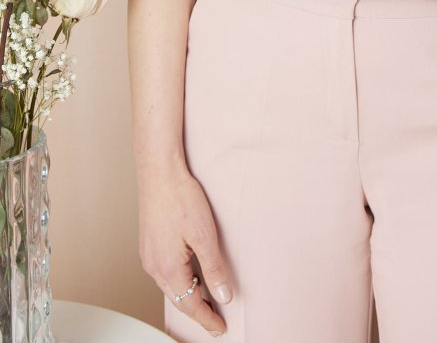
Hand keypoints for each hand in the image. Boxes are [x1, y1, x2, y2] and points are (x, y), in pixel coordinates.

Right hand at [137, 162, 232, 336]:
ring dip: (188, 295)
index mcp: (168, 269)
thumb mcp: (205, 235)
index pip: (190, 305)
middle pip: (178, 299)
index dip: (207, 319)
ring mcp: (148, 255)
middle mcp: (154, 266)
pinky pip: (165, 272)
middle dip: (197, 312)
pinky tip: (190, 275)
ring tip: (206, 300)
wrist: (159, 172)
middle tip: (215, 321)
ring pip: (170, 286)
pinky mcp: (149, 244)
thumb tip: (224, 295)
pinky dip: (179, 280)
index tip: (220, 329)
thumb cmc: (180, 197)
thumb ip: (214, 269)